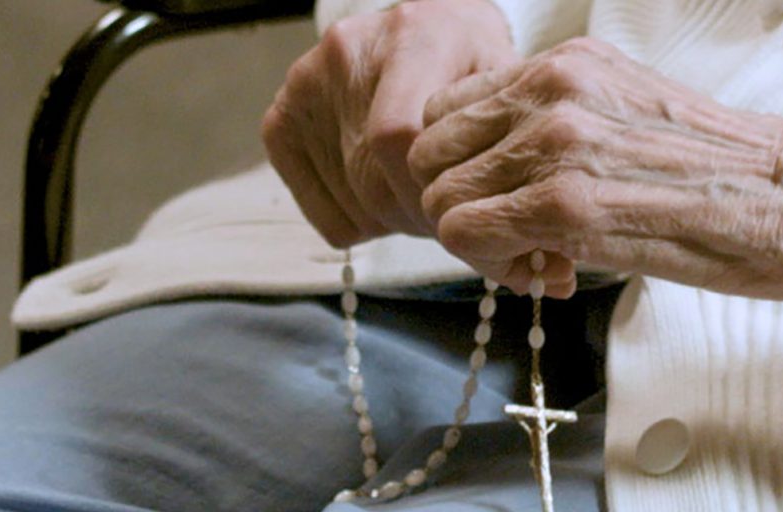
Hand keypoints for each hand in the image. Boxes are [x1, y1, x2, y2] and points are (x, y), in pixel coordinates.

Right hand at [262, 0, 516, 247]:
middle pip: (373, 177)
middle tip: (444, 212)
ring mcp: (304, 86)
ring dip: (394, 221)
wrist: (425, 30)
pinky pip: (323, 214)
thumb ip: (498, 131)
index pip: (395, 136)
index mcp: (410, 37)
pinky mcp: (281, 122)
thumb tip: (481, 211)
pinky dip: (360, 224)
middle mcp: (346, 54)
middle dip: (416, 214)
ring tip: (418, 197)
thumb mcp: (502, 79)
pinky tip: (383, 197)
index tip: (454, 205)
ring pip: (352, 203)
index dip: (425, 189)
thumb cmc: (469, 61)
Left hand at [409, 37, 782, 298]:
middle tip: (503, 234)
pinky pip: (465, 232)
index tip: (493, 196)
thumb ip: (548, 128)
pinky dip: (488, 262)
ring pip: (440, 196)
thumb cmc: (712, 168)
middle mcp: (549, 91)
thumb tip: (492, 169)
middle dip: (454, 200)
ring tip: (528, 256)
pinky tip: (540, 270)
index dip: (457, 164)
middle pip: (429, 151)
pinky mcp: (564, 202)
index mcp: (562, 66)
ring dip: (472, 239)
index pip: (446, 111)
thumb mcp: (619, 114)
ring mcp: (554, 142)